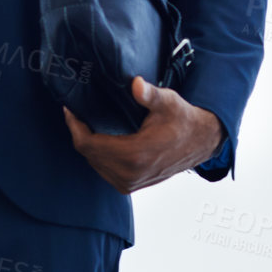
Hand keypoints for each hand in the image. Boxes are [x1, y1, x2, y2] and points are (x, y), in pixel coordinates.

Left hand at [62, 77, 225, 193]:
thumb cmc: (183, 120)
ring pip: (94, 164)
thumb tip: (136, 84)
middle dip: (80, 133)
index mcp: (134, 156)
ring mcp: (129, 183)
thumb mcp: (168, 102)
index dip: (75, 126)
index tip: (70, 109)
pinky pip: (104, 171)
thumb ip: (149, 95)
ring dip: (88, 145)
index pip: (88, 144)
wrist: (201, 142)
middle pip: (88, 154)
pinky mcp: (131, 186)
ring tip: (86, 124)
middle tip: (76, 113)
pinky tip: (100, 140)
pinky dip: (98, 156)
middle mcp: (129, 174)